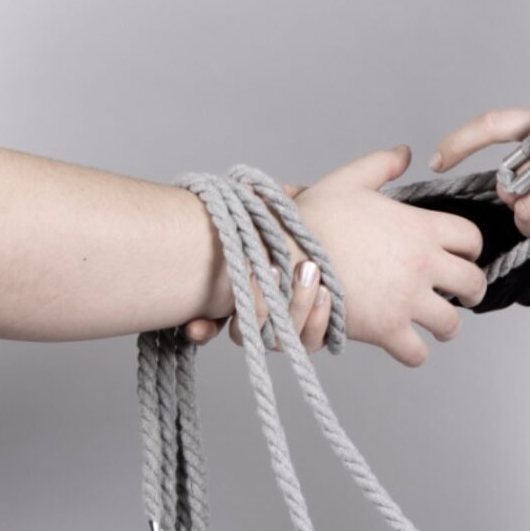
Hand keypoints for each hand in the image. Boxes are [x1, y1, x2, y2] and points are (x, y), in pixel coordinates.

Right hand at [183, 183, 332, 350]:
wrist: (333, 250)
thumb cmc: (293, 233)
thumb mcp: (276, 216)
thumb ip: (261, 208)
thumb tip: (249, 188)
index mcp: (235, 296)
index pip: (208, 323)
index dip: (201, 329)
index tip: (196, 325)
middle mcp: (254, 322)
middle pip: (245, 333)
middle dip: (259, 304)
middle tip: (274, 268)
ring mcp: (280, 335)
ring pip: (279, 339)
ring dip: (295, 306)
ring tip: (309, 270)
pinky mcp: (309, 338)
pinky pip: (310, 342)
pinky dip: (318, 320)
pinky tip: (326, 294)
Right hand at [214, 146, 486, 367]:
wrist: (286, 255)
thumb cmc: (312, 220)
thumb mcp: (349, 181)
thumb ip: (382, 166)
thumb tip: (405, 152)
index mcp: (420, 227)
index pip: (471, 239)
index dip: (470, 250)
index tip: (462, 257)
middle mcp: (422, 264)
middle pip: (473, 284)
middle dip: (470, 292)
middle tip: (462, 296)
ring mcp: (407, 300)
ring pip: (451, 324)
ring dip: (446, 326)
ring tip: (437, 326)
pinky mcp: (388, 330)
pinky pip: (417, 353)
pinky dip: (414, 352)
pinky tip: (406, 345)